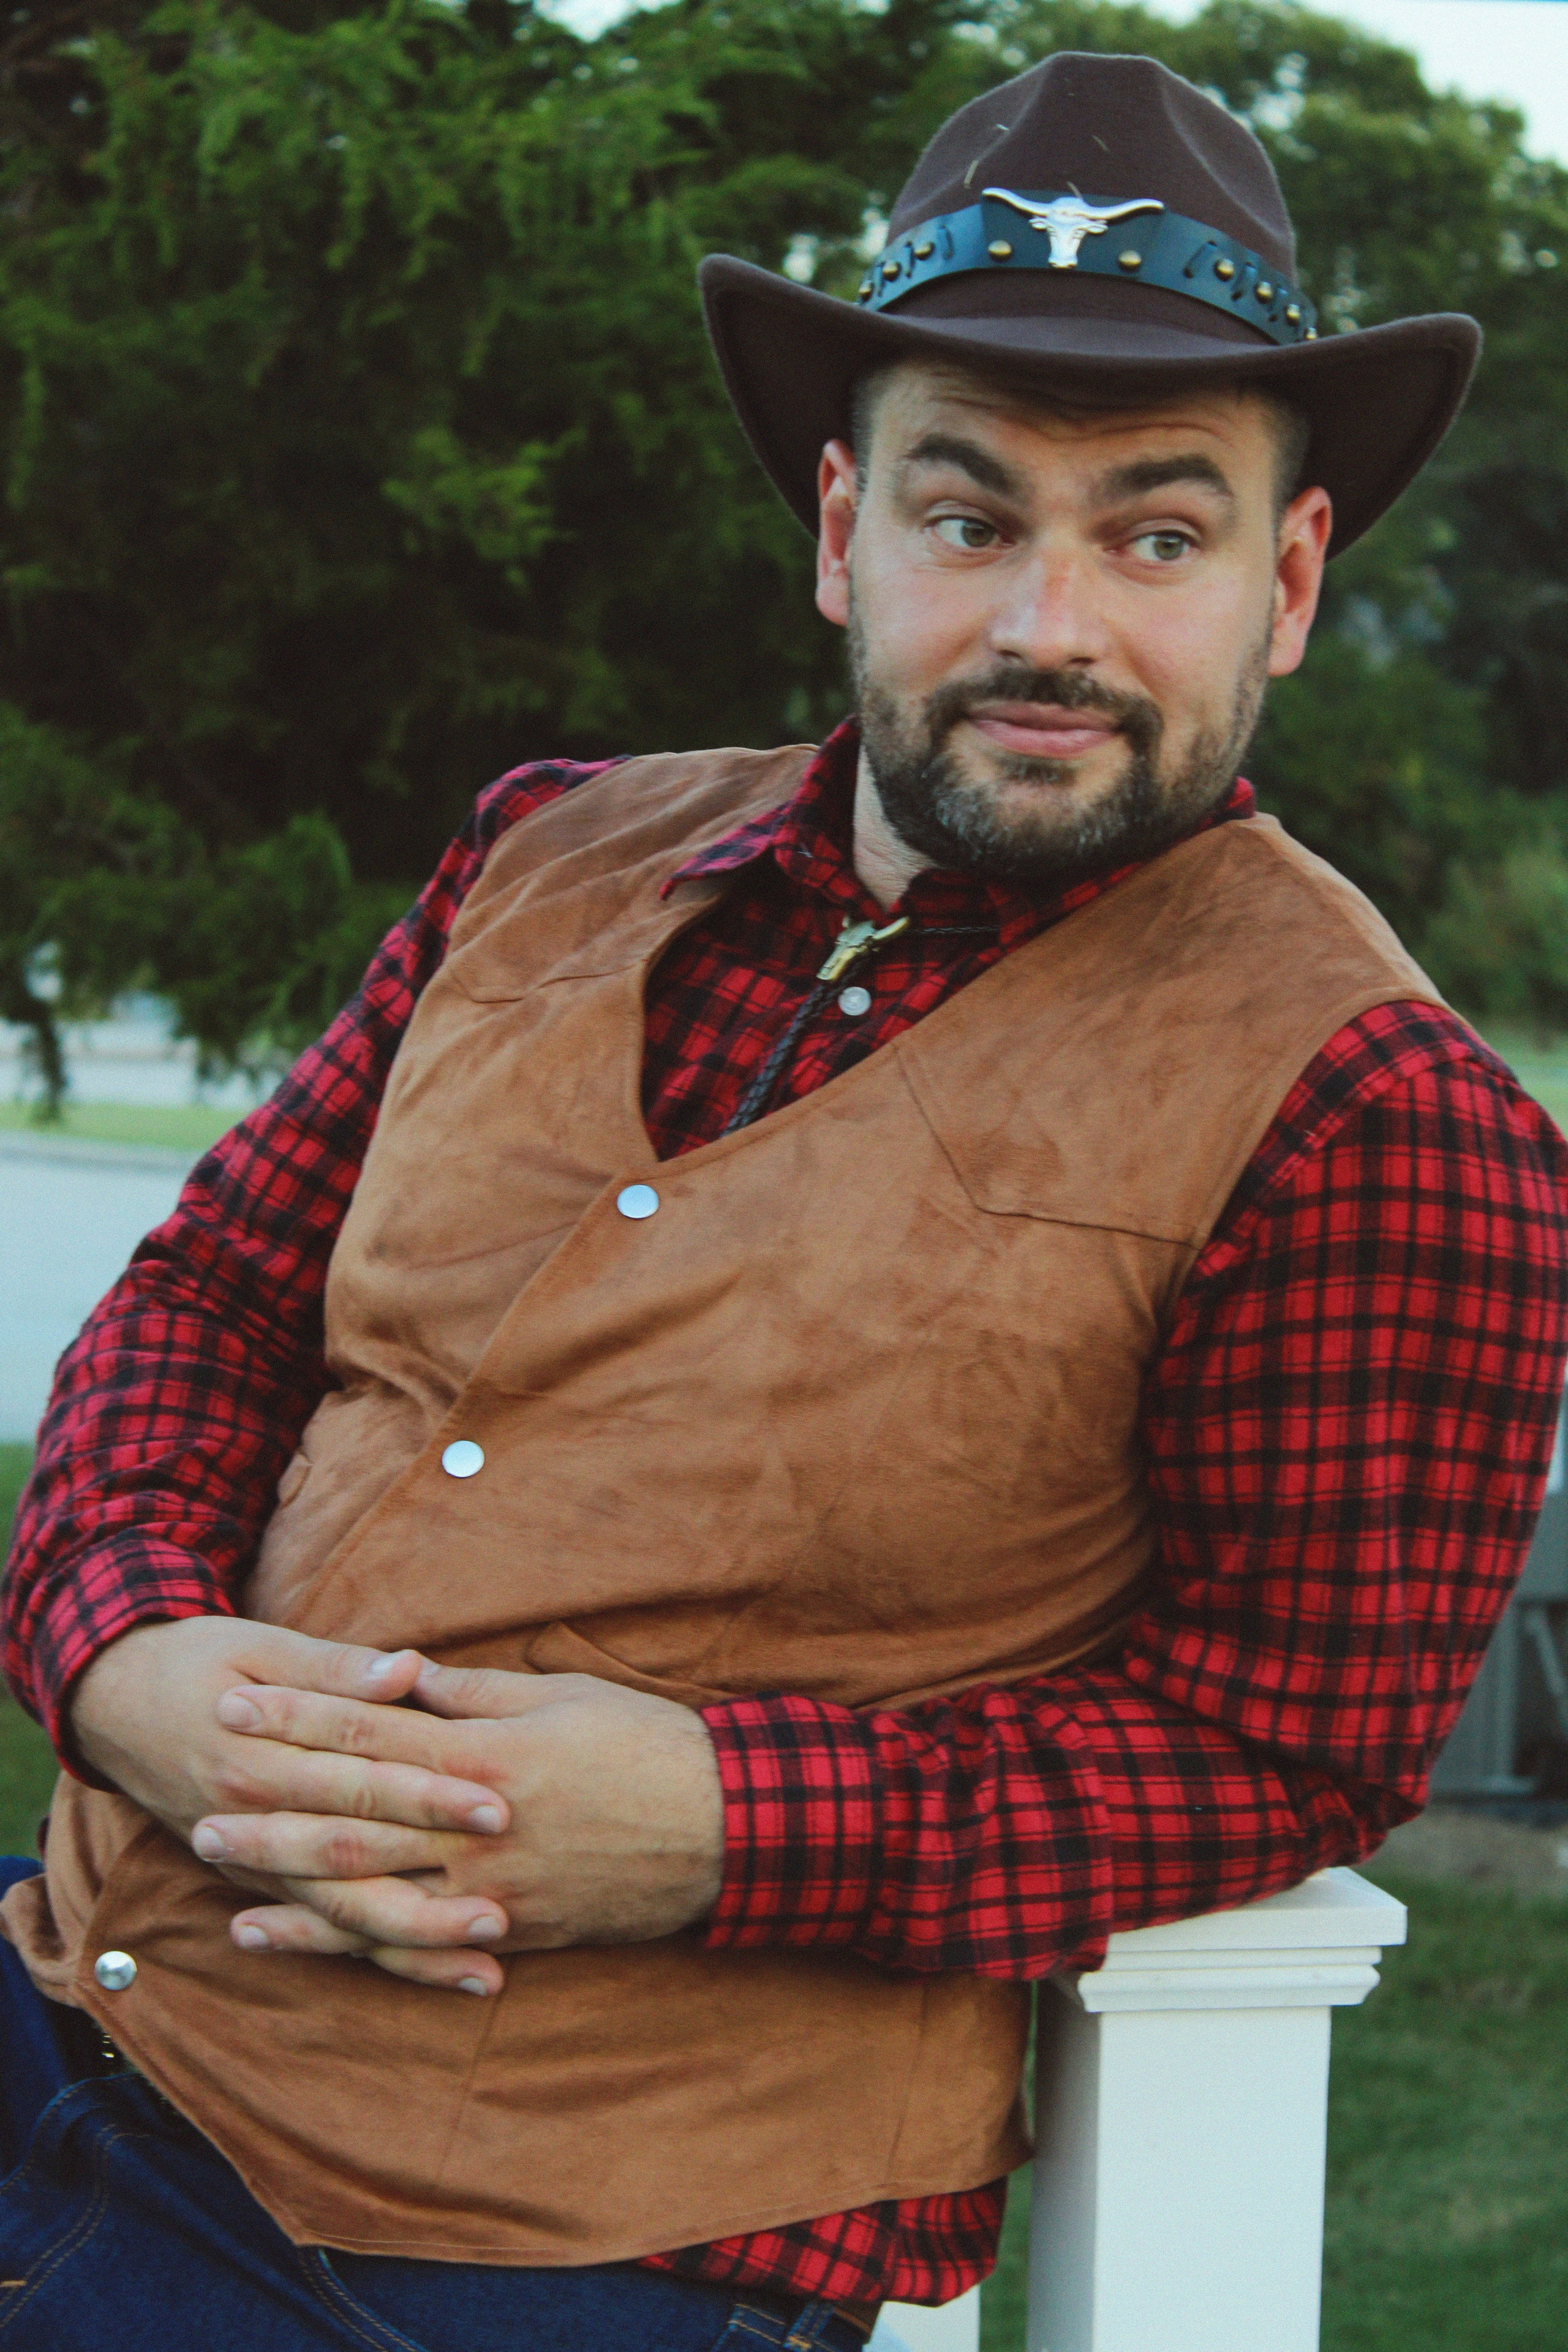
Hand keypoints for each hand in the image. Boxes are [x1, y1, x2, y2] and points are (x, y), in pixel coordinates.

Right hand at [70, 1618, 513, 1968]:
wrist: (113, 1703)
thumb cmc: (197, 1663)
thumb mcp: (259, 1645)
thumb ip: (337, 1667)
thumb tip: (408, 1668)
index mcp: (263, 1756)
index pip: (360, 1781)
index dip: (429, 1794)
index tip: (498, 1804)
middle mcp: (257, 1821)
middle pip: (354, 1864)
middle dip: (432, 1892)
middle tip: (504, 1911)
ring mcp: (256, 1862)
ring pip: (340, 1918)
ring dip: (413, 1946)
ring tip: (484, 1972)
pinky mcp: (259, 1882)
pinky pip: (321, 1930)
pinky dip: (375, 1955)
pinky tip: (435, 1975)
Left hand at [193, 1663, 725, 1994]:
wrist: (725, 1831)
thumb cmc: (647, 1748)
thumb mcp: (562, 1697)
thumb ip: (476, 1694)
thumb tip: (406, 1677)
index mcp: (484, 1755)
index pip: (369, 1733)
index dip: (298, 1717)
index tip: (237, 1703)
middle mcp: (472, 1828)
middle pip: (351, 1815)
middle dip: (271, 1804)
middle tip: (201, 1796)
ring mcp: (485, 1890)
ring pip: (368, 1888)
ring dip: (290, 1880)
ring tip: (224, 1873)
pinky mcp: (504, 1933)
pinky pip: (411, 1944)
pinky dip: (349, 1944)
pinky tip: (299, 1939)